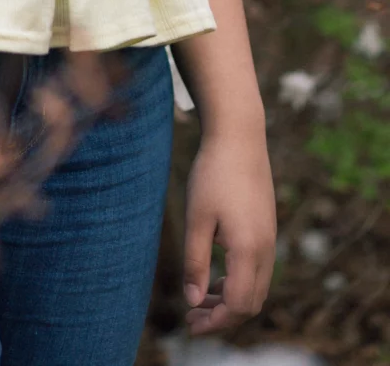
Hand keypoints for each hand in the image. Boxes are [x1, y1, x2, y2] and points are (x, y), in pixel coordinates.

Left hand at [182, 128, 276, 336]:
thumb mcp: (197, 218)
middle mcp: (267, 249)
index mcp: (249, 250)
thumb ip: (196, 262)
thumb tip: (193, 301)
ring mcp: (270, 239)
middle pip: (251, 303)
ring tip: (200, 297)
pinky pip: (258, 270)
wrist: (240, 137)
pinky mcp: (267, 229)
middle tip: (192, 316)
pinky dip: (239, 282)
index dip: (215, 321)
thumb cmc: (213, 174)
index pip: (238, 305)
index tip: (191, 323)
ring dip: (231, 299)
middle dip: (223, 317)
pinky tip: (216, 273)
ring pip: (257, 287)